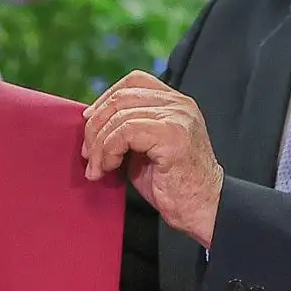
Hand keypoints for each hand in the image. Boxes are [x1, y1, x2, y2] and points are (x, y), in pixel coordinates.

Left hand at [83, 71, 224, 247]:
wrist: (202, 209)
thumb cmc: (172, 185)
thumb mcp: (146, 148)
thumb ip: (127, 128)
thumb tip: (91, 120)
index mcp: (176, 102)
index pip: (134, 81)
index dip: (105, 98)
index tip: (89, 122)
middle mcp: (179, 104)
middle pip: (122, 98)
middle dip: (96, 126)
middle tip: (88, 154)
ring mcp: (177, 117)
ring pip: (120, 116)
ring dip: (99, 145)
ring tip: (97, 168)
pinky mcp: (172, 135)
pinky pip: (126, 132)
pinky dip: (108, 150)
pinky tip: (108, 168)